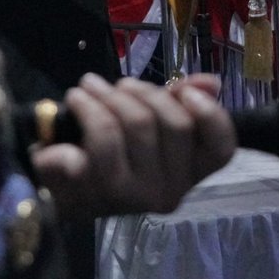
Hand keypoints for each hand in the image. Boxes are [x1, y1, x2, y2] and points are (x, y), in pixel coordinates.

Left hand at [30, 73, 235, 219]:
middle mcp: (170, 191)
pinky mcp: (97, 192)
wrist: (56, 189)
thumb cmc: (112, 153)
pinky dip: (85, 112)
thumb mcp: (149, 124)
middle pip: (174, 124)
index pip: (222, 148)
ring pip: (135, 125)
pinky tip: (75, 104)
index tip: (184, 91)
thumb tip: (211, 83)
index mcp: (190, 174)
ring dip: (107, 96)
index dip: (211, 114)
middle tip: (117, 85)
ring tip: (88, 89)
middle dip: (143, 92)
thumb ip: (181, 101)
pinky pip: (100, 138)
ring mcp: (134, 196)